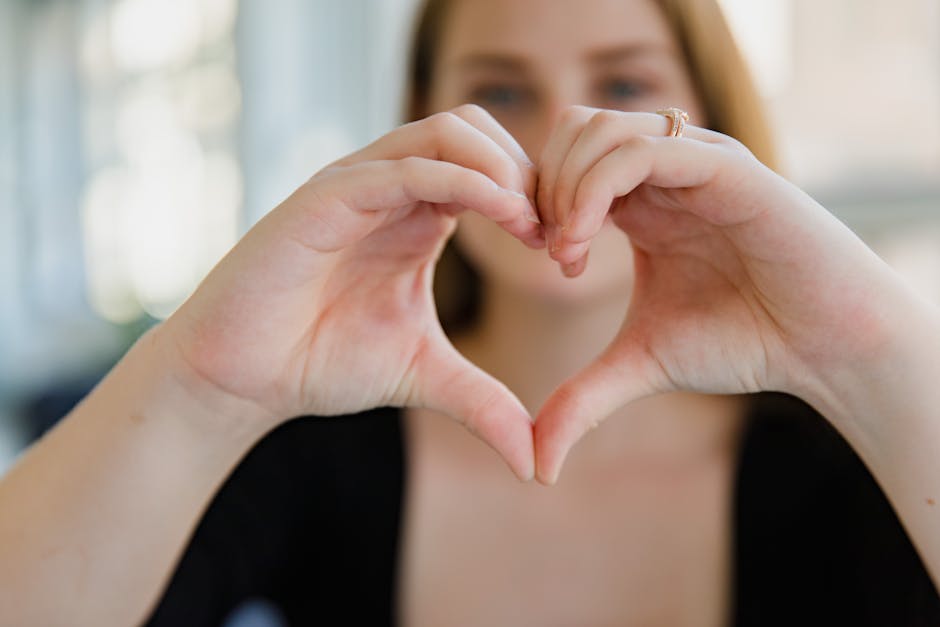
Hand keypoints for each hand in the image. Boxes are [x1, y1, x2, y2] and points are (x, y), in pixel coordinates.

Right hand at [159, 105, 542, 479]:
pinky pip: (406, 168)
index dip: (538, 199)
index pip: (490, 168)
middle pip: (475, 130)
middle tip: (556, 234)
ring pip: (446, 132)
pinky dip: (463, 180)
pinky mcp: (326, 198)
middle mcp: (389, 189)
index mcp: (416, 215)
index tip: (566, 253)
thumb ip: (483, 403)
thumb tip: (535, 464)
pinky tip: (504, 215)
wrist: (241, 377)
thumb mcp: (424, 377)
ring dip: (503, 168)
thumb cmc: (320, 363)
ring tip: (534, 224)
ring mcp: (357, 186)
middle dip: (529, 172)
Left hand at [532, 106, 904, 483]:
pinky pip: (643, 150)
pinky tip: (586, 246)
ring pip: (600, 130)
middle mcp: (665, 171)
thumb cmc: (742, 343)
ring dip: (565, 188)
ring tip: (568, 254)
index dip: (537, 200)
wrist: (824, 346)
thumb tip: (536, 468)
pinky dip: (595, 189)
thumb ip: (583, 400)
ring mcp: (695, 163)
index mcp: (643, 199)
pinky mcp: (726, 169)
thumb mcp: (642, 365)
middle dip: (543, 186)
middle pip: (574, 129)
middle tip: (551, 252)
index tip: (541, 256)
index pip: (567, 159)